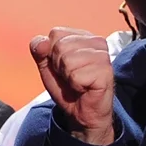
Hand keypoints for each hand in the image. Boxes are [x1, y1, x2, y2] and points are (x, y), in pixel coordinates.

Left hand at [30, 27, 114, 145]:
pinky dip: (76, 85)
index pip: (55, 33)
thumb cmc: (67, 87)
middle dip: (59, 66)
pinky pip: (76, 75)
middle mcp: (96, 42)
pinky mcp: (106, 71)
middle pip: (60, 46)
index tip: (61, 66)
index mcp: (82, 36)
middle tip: (70, 76)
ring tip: (78, 81)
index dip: (51, 53)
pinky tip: (85, 87)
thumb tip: (42, 42)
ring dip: (68, 76)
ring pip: (68, 60)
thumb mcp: (47, 66)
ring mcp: (103, 56)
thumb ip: (39, 50)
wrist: (82, 112)